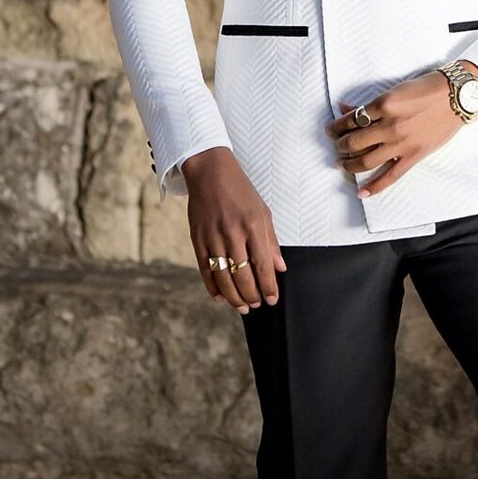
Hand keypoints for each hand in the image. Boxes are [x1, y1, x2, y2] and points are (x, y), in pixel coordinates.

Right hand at [180, 146, 286, 315]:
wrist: (210, 172)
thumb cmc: (240, 190)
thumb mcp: (262, 211)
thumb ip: (271, 241)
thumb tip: (280, 268)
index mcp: (253, 225)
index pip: (263, 265)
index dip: (269, 286)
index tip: (273, 299)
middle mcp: (233, 232)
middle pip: (243, 275)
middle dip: (252, 295)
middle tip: (257, 304)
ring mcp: (213, 236)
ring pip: (224, 277)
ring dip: (234, 297)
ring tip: (243, 306)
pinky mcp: (197, 238)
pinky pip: (205, 270)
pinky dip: (212, 287)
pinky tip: (221, 297)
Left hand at [325, 64, 477, 196]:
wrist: (457, 96)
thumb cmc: (428, 88)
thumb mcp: (396, 89)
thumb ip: (370, 103)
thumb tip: (346, 108)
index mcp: (384, 104)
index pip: (351, 119)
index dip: (337, 126)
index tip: (332, 129)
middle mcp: (390, 125)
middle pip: (354, 141)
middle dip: (340, 145)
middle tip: (337, 146)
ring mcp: (401, 143)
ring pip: (366, 160)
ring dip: (349, 164)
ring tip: (342, 163)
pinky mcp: (413, 156)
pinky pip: (390, 176)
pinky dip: (374, 186)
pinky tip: (361, 193)